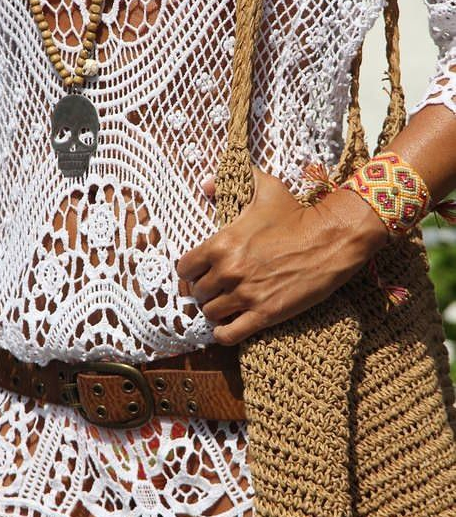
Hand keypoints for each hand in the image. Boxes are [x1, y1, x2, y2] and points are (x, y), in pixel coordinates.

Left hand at [176, 166, 388, 344]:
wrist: (331, 239)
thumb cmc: (297, 213)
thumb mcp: (264, 188)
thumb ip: (230, 182)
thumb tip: (206, 184)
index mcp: (221, 243)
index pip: (185, 268)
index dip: (192, 271)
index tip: (202, 272)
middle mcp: (228, 271)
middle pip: (198, 293)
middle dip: (206, 291)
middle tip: (218, 290)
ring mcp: (246, 295)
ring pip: (211, 314)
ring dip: (216, 312)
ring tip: (226, 307)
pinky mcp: (264, 314)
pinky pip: (229, 335)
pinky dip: (224, 334)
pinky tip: (229, 328)